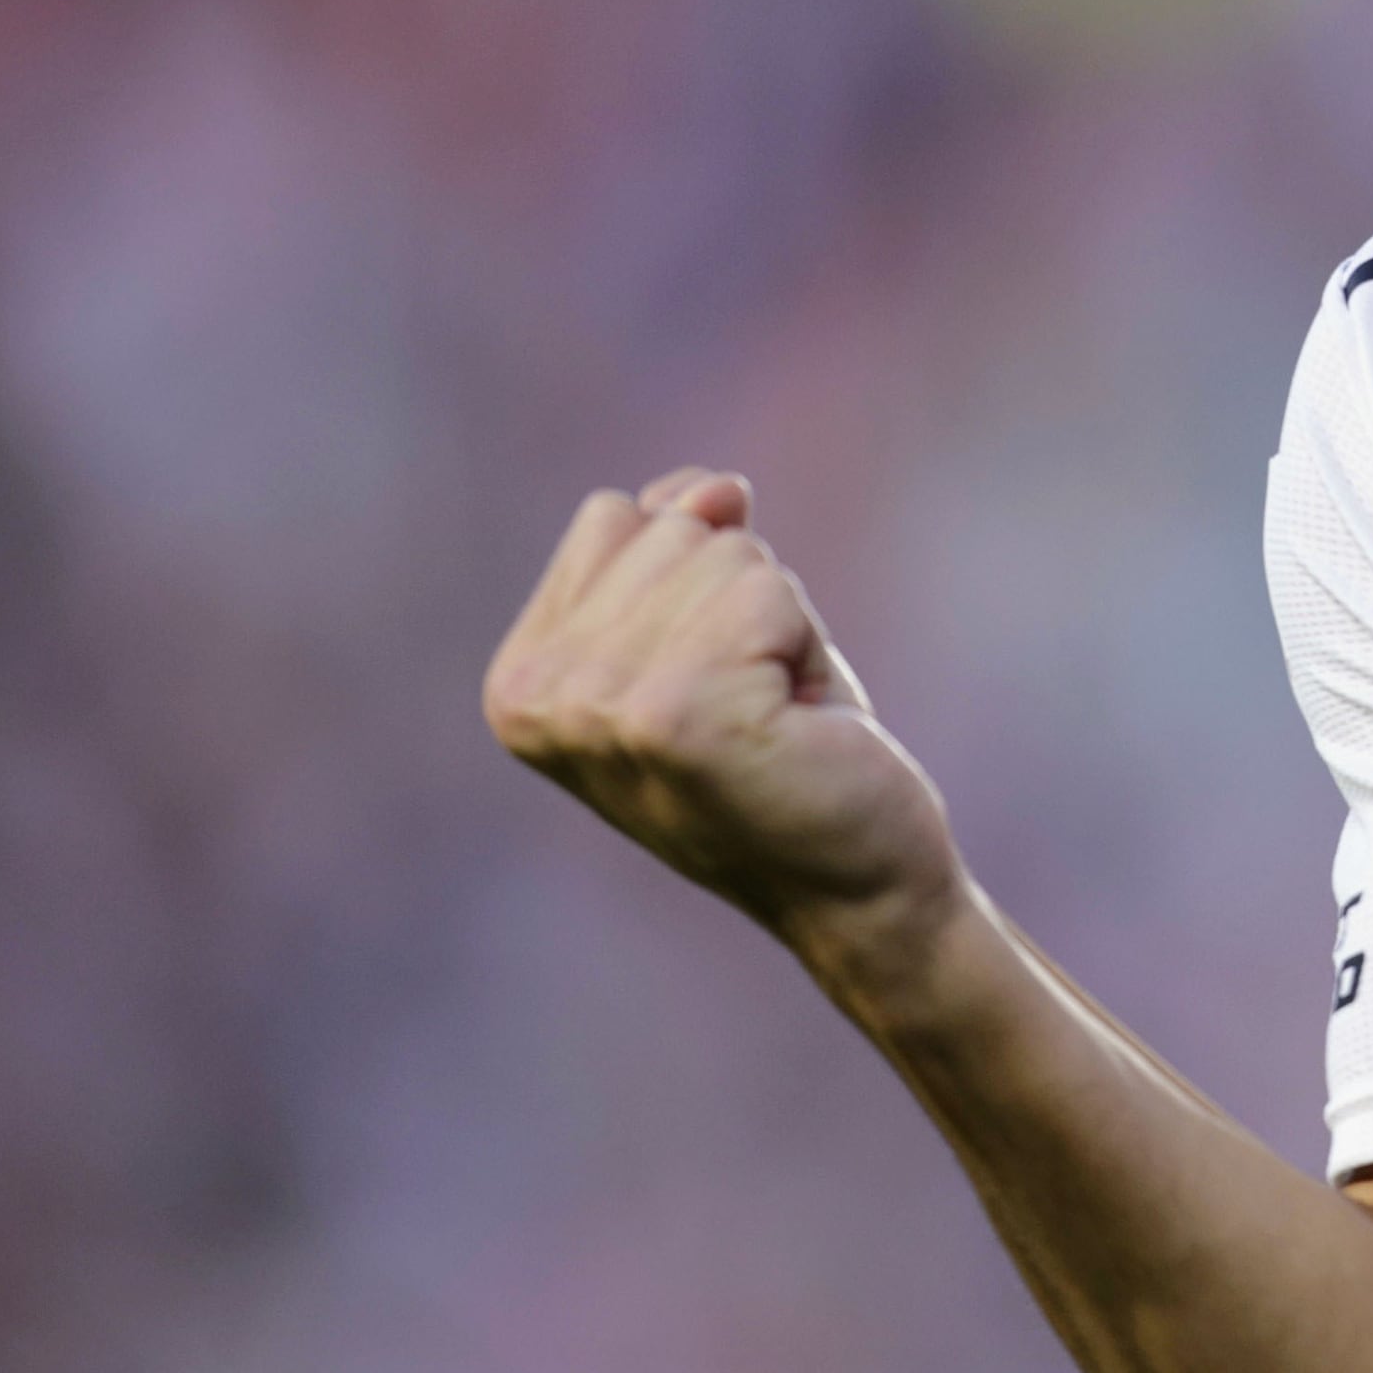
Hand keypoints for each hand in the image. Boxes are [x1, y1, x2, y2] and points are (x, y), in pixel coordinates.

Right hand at [482, 469, 961, 962]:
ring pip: (726, 553)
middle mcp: (536, 694)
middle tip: (755, 702)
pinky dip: (806, 649)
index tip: (714, 678)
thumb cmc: (787, 749)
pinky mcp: (674, 716)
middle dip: (744, 601)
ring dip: (780, 627)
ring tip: (773, 716)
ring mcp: (596, 708)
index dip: (698, 582)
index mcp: (518, 677)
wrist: (854, 884)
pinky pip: (768, 594)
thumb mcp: (714, 621)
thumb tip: (715, 488)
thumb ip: (683, 538)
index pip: (617, 518)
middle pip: (672, 527)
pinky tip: (793, 727)